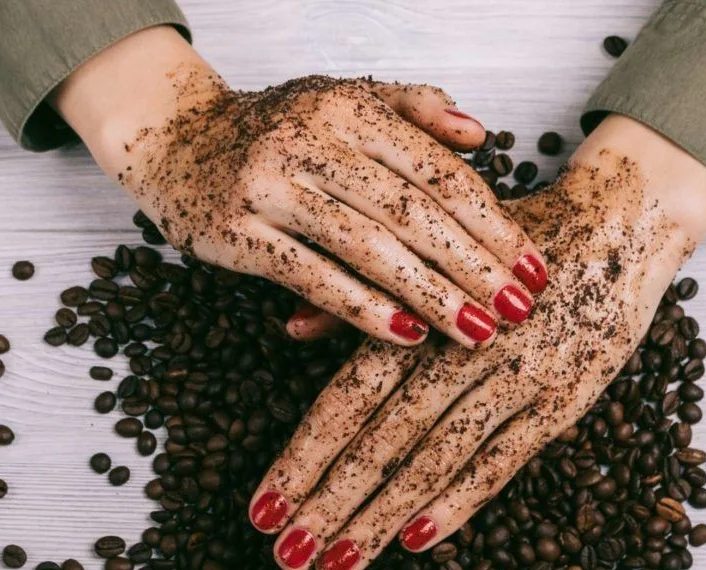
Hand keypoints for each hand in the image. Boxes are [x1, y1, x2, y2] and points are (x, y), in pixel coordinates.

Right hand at [51, 27, 546, 348]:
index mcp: (350, 108)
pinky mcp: (238, 230)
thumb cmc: (272, 126)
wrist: (171, 135)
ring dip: (430, 293)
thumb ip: (414, 109)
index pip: (438, 171)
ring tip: (476, 331)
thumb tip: (480, 135)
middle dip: (473, 265)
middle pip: (412, 210)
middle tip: (519, 309)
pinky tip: (406, 334)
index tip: (533, 266)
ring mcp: (271, 184)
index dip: (493, 222)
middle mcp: (312, 139)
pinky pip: (310, 274)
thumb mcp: (342, 99)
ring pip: (367, 245)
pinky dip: (360, 307)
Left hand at [247, 115, 705, 569]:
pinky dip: (459, 500)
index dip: (303, 454)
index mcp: (421, 311)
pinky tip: (416, 538)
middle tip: (286, 554)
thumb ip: (363, 297)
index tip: (263, 505)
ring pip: (435, 458)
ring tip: (335, 563)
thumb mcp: (433, 249)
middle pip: (383, 439)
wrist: (618, 223)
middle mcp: (462, 348)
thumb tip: (288, 329)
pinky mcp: (562, 400)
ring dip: (380, 516)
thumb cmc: (510, 240)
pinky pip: (503, 460)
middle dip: (330, 502)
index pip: (348, 397)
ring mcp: (515, 377)